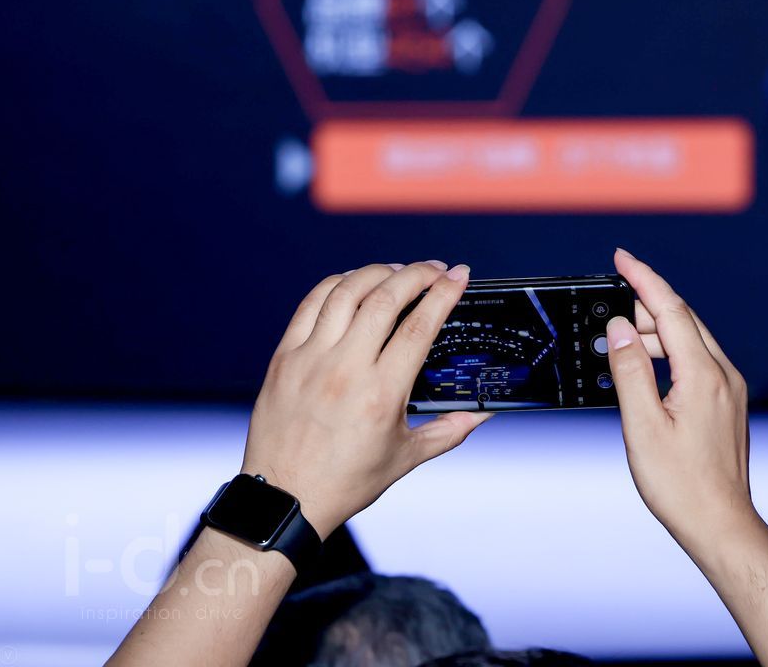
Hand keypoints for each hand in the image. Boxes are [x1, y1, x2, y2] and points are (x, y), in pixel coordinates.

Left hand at [241, 261, 491, 536]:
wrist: (285, 498)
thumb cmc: (346, 481)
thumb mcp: (406, 458)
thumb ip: (449, 431)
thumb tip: (482, 415)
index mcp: (381, 394)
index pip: (420, 327)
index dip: (444, 293)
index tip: (459, 274)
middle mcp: (345, 369)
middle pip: (385, 298)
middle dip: (416, 273)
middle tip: (435, 269)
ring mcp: (311, 359)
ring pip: (346, 292)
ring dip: (377, 272)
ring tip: (397, 272)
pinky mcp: (285, 358)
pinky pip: (311, 304)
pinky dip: (337, 285)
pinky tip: (354, 284)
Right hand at [605, 248, 752, 542]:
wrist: (720, 523)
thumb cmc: (681, 484)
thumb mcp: (642, 425)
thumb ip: (630, 371)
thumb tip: (620, 328)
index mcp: (703, 374)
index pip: (671, 309)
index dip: (644, 279)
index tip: (621, 257)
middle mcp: (723, 375)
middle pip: (684, 320)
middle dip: (648, 302)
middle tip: (612, 299)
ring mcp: (729, 390)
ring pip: (692, 341)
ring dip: (657, 332)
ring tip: (622, 343)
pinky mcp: (727, 404)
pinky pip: (698, 362)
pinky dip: (670, 353)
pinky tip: (648, 368)